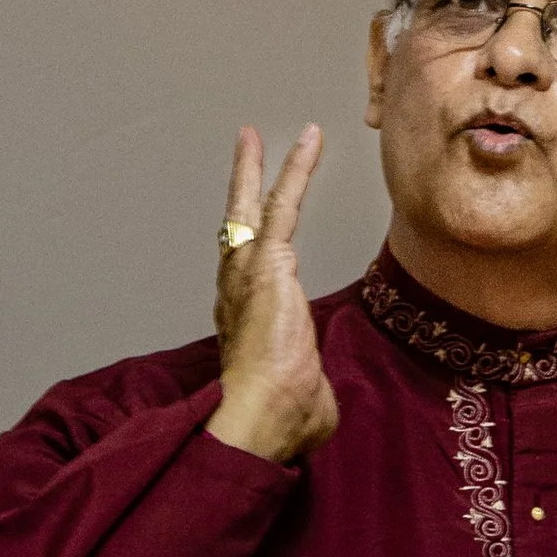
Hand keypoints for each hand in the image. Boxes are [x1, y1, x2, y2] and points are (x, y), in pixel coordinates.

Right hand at [208, 124, 339, 467]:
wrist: (261, 416)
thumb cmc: (281, 422)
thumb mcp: (304, 404)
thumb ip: (312, 395)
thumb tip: (321, 411)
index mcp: (242, 323)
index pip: (249, 273)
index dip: (252, 246)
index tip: (256, 228)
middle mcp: (236, 292)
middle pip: (236, 227)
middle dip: (240, 187)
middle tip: (244, 150)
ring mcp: (247, 273)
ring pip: (254, 208)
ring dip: (261, 169)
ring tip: (259, 134)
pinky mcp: (268, 262)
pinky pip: (282, 203)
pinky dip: (296, 170)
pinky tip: (311, 140)